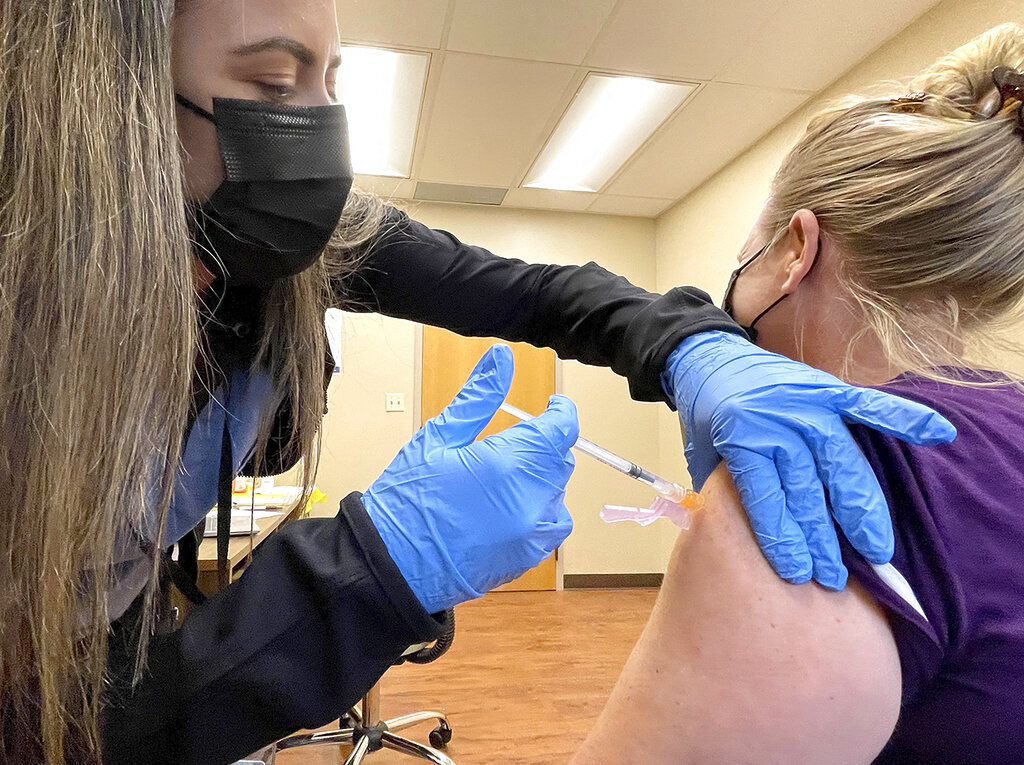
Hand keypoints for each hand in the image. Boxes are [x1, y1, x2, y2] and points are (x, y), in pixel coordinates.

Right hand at [363, 344, 577, 613]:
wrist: (391, 565)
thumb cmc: (408, 498)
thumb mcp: (438, 437)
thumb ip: (478, 396)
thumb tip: (502, 357)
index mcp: (508, 463)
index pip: (561, 429)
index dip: (560, 413)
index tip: (552, 406)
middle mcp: (530, 499)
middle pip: (560, 460)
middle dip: (542, 446)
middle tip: (508, 445)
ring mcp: (532, 532)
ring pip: (558, 493)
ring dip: (541, 480)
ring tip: (502, 481)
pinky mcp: (528, 556)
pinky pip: (552, 525)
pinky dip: (539, 511)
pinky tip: (505, 508)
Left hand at [662, 331, 955, 589]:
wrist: (710, 357)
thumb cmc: (707, 417)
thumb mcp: (703, 456)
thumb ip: (726, 492)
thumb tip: (747, 545)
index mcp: (739, 439)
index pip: (767, 499)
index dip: (784, 539)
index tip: (800, 574)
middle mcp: (776, 422)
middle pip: (807, 490)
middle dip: (823, 538)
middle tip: (836, 577)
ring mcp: (806, 404)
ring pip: (840, 464)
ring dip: (858, 509)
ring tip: (875, 549)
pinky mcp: (827, 390)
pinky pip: (868, 406)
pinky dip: (903, 418)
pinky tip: (937, 435)